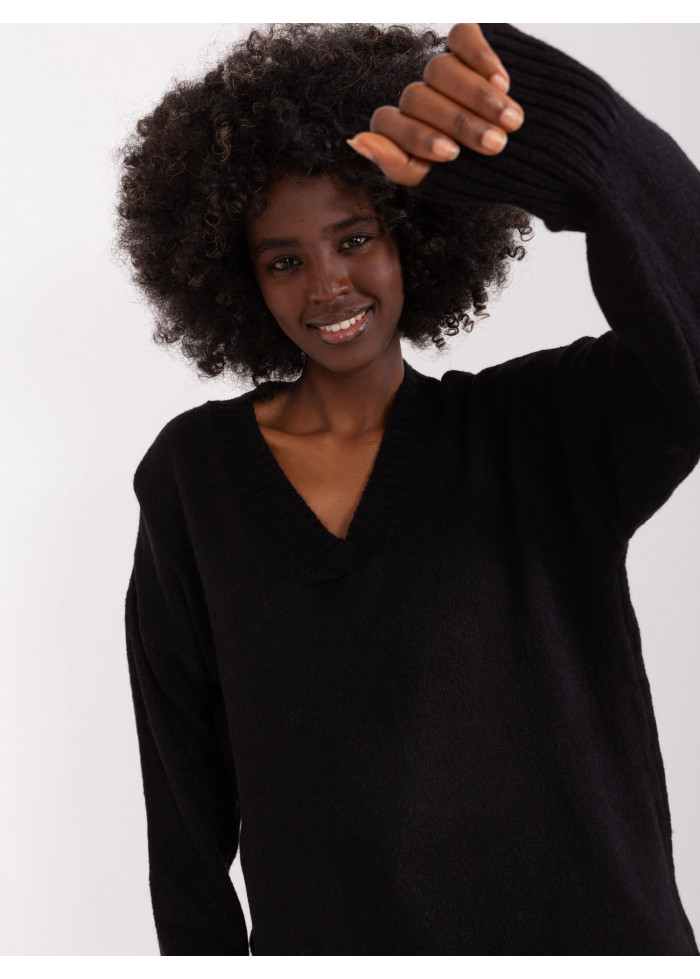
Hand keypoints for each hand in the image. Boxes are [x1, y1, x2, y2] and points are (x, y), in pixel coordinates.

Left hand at [347, 24, 523, 186]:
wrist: (555, 154)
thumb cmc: (496, 175)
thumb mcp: (444, 182)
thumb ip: (399, 166)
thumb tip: (356, 141)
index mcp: (407, 131)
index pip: (388, 122)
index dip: (416, 137)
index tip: (451, 154)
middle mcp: (423, 98)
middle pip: (417, 97)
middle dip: (458, 122)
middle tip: (496, 144)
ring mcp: (447, 71)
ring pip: (438, 68)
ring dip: (475, 96)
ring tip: (512, 120)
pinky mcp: (473, 46)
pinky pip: (461, 37)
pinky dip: (480, 57)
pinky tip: (504, 81)